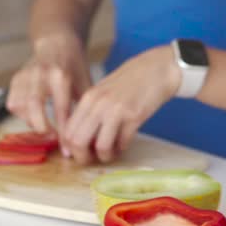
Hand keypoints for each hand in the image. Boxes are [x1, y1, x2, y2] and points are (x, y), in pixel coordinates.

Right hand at [6, 27, 91, 141]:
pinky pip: (12, 102)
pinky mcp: (16, 78)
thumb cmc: (73, 64)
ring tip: (44, 127)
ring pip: (20, 106)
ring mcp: (26, 75)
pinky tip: (34, 116)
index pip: (61, 108)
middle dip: (42, 127)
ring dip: (31, 121)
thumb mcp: (84, 81)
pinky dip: (21, 114)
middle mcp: (40, 73)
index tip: (67, 149)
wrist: (56, 42)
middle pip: (34, 106)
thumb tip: (87, 137)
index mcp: (61, 74)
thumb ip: (83, 106)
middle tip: (52, 138)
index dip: (64, 132)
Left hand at [60, 45, 180, 164]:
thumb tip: (79, 137)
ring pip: (100, 147)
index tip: (80, 152)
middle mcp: (98, 104)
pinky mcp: (134, 116)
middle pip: (78, 142)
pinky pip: (122, 143)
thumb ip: (91, 110)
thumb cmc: (131, 80)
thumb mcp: (103, 90)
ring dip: (106, 156)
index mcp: (88, 97)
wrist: (157, 68)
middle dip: (84, 157)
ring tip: (112, 152)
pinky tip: (124, 143)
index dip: (71, 148)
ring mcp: (116, 110)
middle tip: (93, 158)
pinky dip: (122, 148)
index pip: (68, 131)